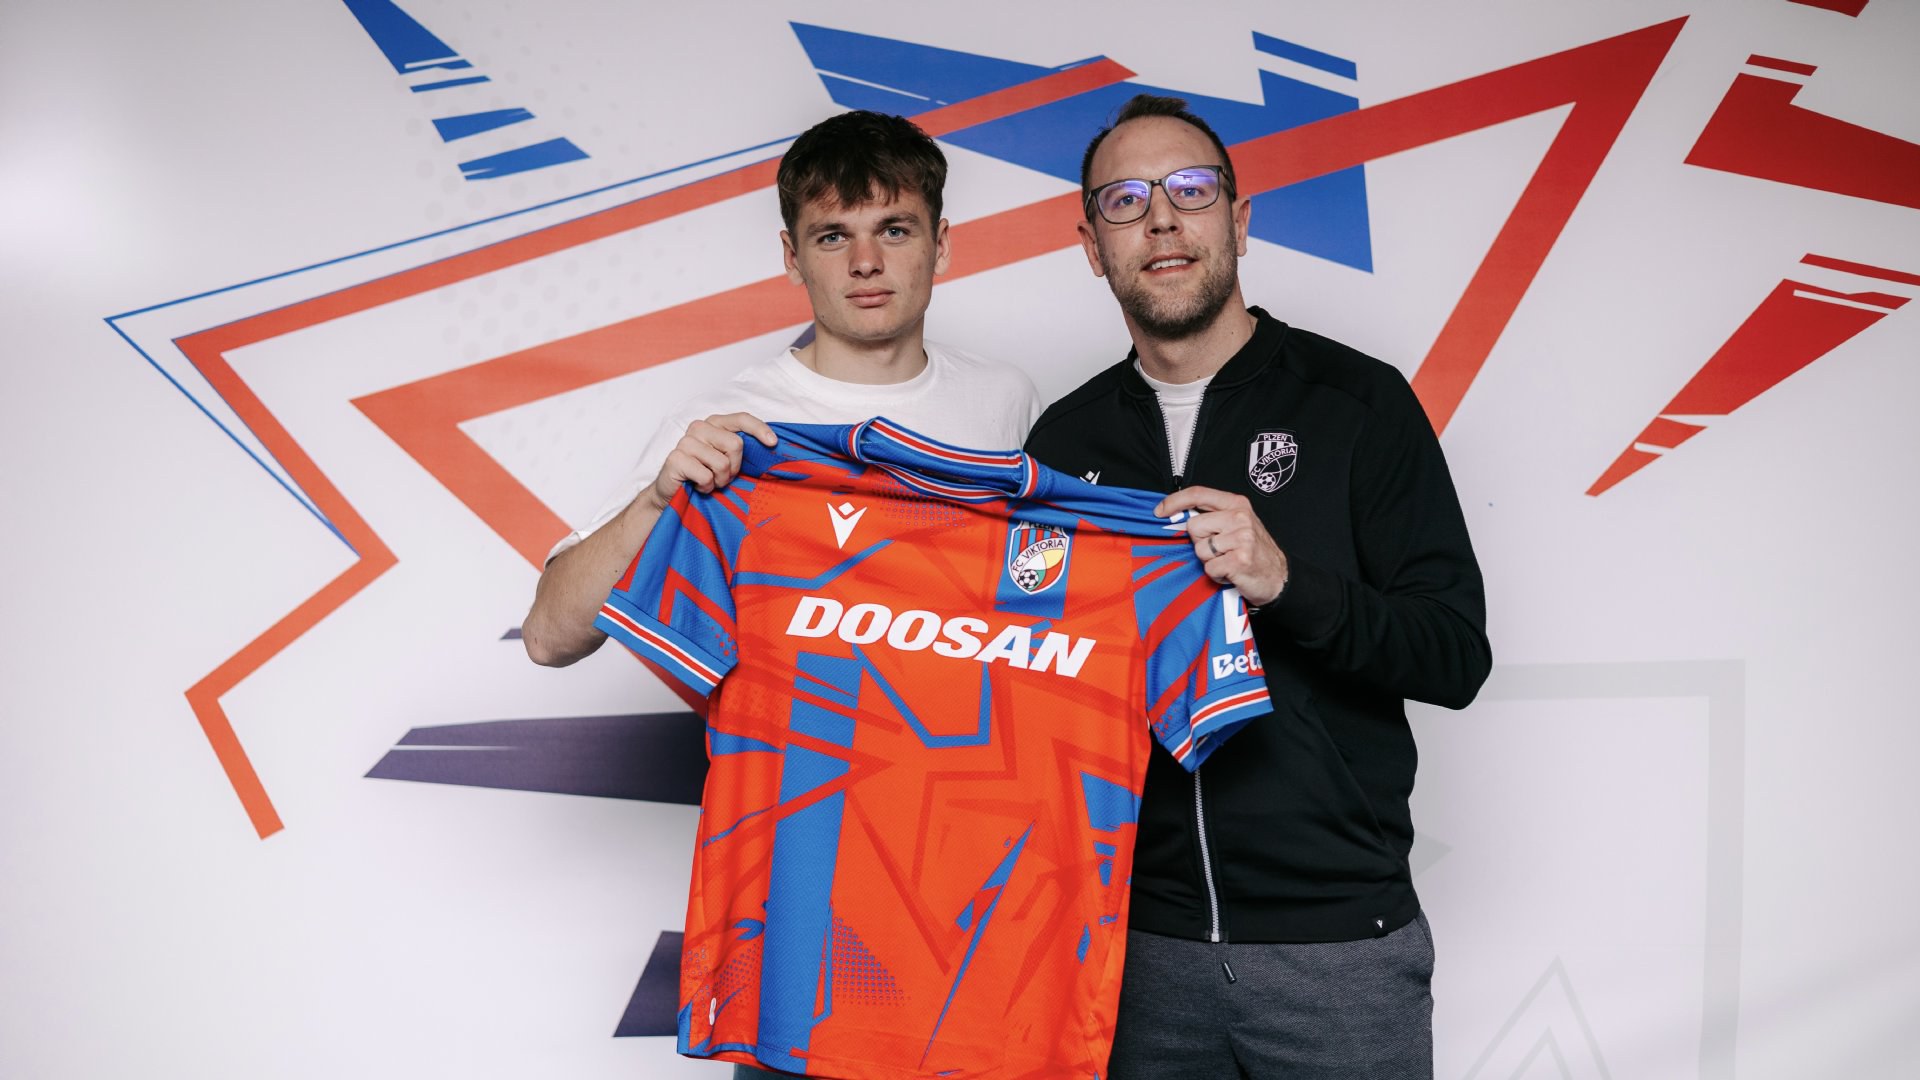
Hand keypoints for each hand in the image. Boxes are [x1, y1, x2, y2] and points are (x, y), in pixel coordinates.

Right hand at [647, 412, 777, 506]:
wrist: (673, 494)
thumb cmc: (704, 475)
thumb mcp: (727, 459)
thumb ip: (741, 449)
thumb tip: (771, 446)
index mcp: (714, 424)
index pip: (741, 418)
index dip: (759, 429)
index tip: (773, 443)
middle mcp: (699, 427)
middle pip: (735, 444)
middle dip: (734, 467)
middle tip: (722, 476)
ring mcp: (685, 441)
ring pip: (722, 463)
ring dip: (719, 480)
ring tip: (708, 481)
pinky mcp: (676, 458)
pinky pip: (706, 476)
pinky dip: (706, 487)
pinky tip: (697, 485)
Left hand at [1155, 486, 1288, 607]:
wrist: (1279, 578)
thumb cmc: (1254, 551)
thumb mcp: (1237, 525)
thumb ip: (1213, 516)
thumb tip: (1179, 516)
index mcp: (1237, 504)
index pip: (1198, 494)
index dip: (1174, 501)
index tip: (1160, 511)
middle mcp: (1240, 517)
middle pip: (1193, 527)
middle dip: (1201, 542)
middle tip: (1221, 550)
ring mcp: (1242, 538)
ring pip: (1200, 549)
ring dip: (1210, 561)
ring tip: (1228, 561)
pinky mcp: (1240, 560)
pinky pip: (1209, 568)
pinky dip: (1217, 575)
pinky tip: (1231, 572)